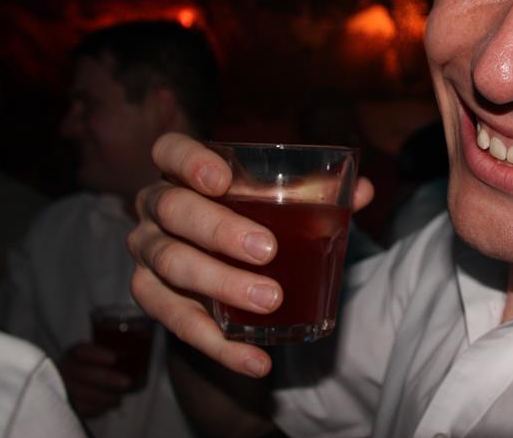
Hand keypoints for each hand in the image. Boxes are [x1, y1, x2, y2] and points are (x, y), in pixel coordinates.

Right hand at [57, 342, 129, 416]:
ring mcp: (62, 385)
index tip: (114, 358)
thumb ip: (114, 350)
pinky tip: (107, 407)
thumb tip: (143, 344)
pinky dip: (95, 409)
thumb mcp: (97, 354)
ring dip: (104, 397)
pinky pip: (78, 408)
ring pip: (81, 393)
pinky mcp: (65, 402)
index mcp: (74, 353)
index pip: (81, 350)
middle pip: (84, 372)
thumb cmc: (91, 366)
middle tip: (127, 382)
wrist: (68, 381)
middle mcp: (65, 367)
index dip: (97, 354)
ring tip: (119, 400)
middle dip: (107, 379)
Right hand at [128, 132, 373, 378]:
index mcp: (181, 173)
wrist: (220, 275)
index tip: (222, 181)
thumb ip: (316, 195)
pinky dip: (221, 347)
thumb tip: (364, 190)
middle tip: (267, 250)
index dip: (189, 161)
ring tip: (269, 299)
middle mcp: (155, 209)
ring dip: (223, 284)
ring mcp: (148, 254)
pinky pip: (180, 325)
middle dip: (219, 230)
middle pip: (173, 210)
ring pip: (172, 265)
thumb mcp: (279, 204)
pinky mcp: (152, 300)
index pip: (169, 150)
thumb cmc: (250, 220)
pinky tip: (257, 361)